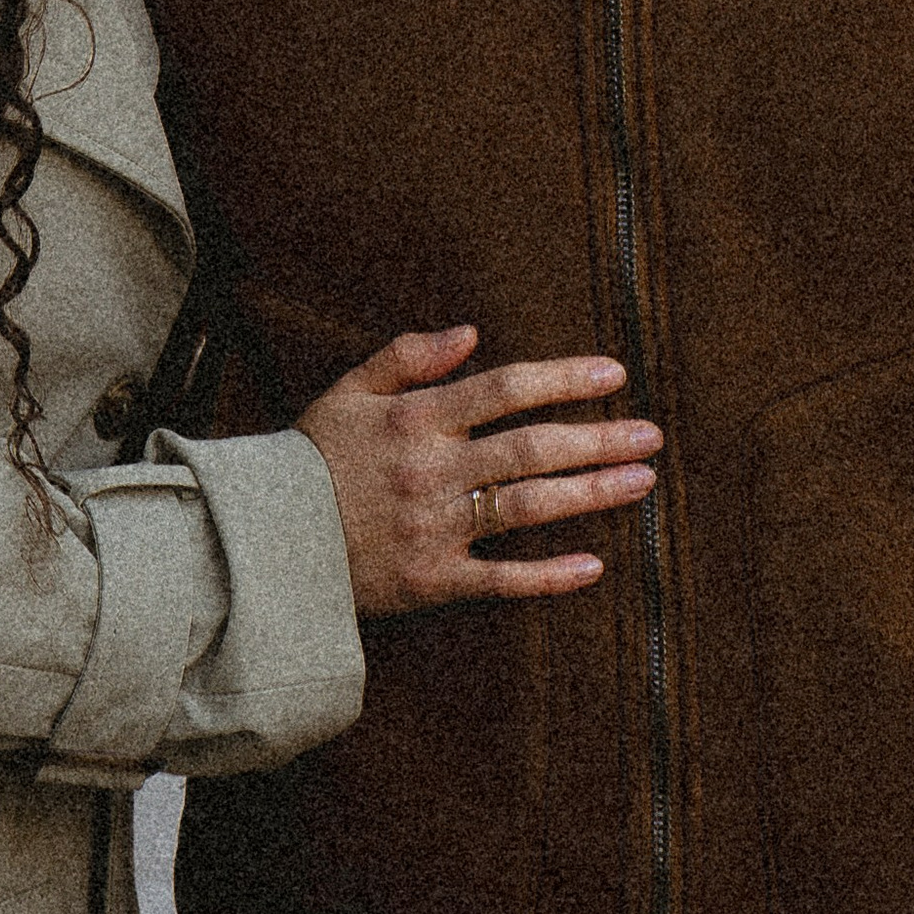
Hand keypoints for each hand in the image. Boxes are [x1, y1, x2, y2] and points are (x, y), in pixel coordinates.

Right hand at [298, 327, 658, 619]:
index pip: (505, 388)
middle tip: (651, 434)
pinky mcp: (431, 581)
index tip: (614, 371)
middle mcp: (432, 470)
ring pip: (527, 507)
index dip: (564, 378)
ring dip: (590, 493)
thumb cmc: (310, 460)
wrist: (262, 542)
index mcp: (415, 419)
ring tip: (642, 482)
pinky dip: (547, 576)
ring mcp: (434, 528)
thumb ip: (406, 355)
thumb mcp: (347, 391)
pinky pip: (500, 580)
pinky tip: (594, 567)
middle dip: (598, 438)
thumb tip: (471, 332)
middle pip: (531, 448)